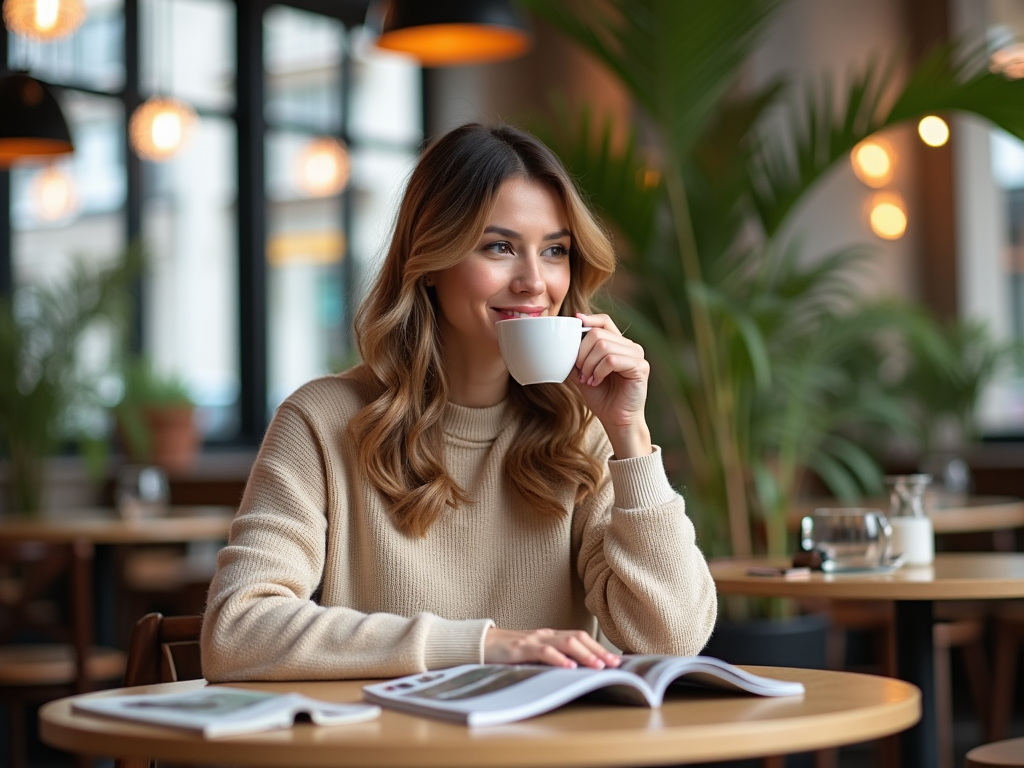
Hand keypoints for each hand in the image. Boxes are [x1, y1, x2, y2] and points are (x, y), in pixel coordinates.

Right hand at [484, 627, 621, 669]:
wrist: (480, 643)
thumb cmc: (508, 652)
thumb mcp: (534, 655)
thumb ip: (551, 660)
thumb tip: (575, 673)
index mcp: (550, 636)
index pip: (580, 638)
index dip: (598, 648)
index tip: (615, 660)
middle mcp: (546, 635)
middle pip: (578, 638)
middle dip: (598, 651)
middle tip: (615, 664)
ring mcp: (533, 639)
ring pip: (566, 642)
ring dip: (585, 654)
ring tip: (599, 666)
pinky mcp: (520, 648)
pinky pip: (543, 651)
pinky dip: (558, 658)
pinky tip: (569, 666)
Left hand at [572, 312, 651, 457]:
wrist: (616, 420)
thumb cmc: (602, 397)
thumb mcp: (583, 373)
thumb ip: (577, 356)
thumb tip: (562, 341)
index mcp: (618, 344)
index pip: (604, 321)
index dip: (589, 319)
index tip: (575, 322)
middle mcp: (630, 346)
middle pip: (598, 334)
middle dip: (582, 353)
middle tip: (581, 372)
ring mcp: (637, 356)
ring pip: (604, 347)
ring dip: (590, 365)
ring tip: (589, 379)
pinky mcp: (640, 367)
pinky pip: (612, 360)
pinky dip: (599, 371)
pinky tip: (597, 381)